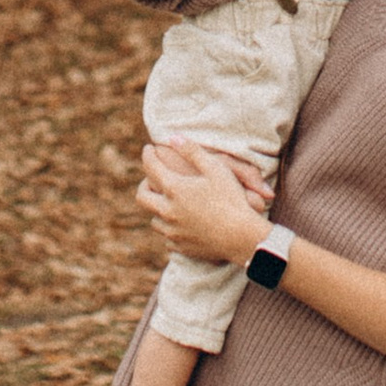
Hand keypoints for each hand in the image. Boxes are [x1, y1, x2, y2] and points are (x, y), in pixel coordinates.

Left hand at [140, 140, 272, 265]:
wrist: (243, 237)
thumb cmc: (232, 199)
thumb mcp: (216, 169)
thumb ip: (193, 151)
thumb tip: (173, 138)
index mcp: (174, 189)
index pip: (151, 167)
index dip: (148, 155)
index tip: (149, 149)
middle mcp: (168, 211)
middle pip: (142, 196)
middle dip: (144, 184)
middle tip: (152, 178)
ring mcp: (173, 232)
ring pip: (154, 219)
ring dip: (157, 208)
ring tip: (167, 202)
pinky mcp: (181, 247)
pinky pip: (167, 237)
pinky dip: (170, 227)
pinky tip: (179, 223)